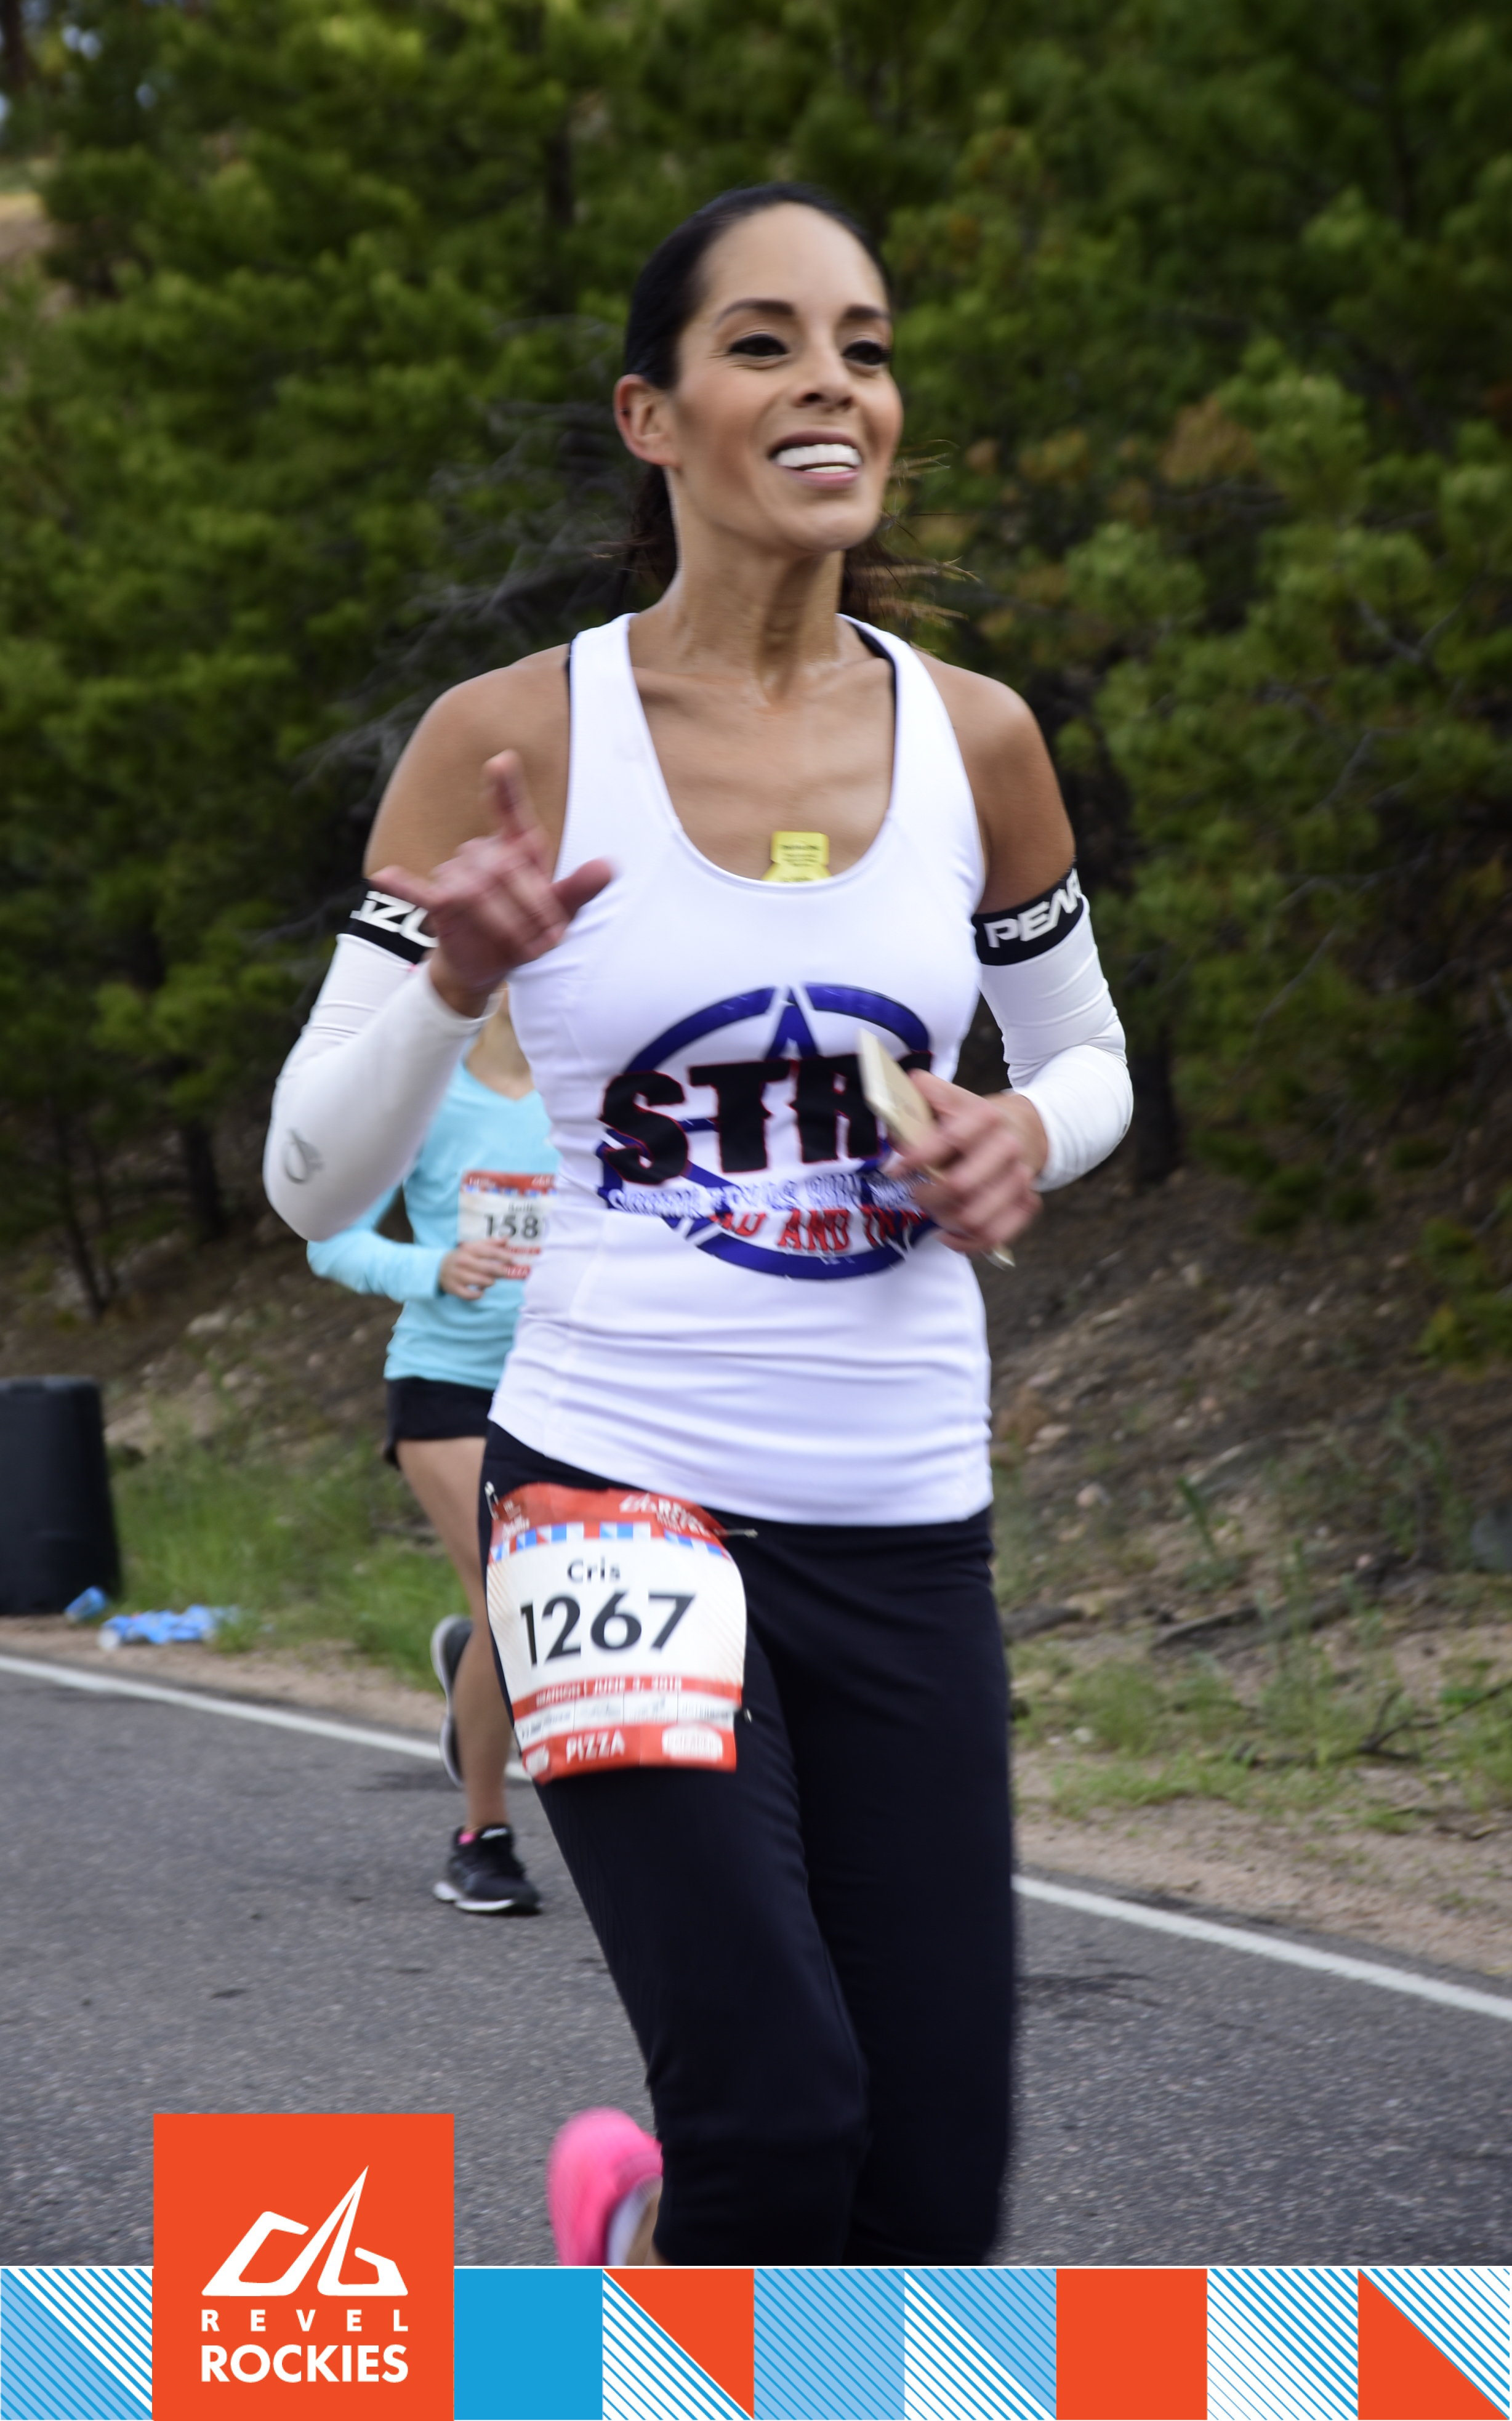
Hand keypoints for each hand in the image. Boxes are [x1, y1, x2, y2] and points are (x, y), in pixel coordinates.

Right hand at [373, 752, 611, 1015]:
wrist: (493, 962)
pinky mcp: (438, 901)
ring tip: (524, 949)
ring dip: (504, 923)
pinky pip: (419, 891)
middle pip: (503, 869)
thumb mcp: (561, 912)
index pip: (510, 810)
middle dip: (530, 907)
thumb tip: (607, 868)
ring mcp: (457, 874)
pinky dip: (405, 885)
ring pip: (476, 891)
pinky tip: (385, 876)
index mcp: (517, 847)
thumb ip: (579, 890)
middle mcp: (484, 852)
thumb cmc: (529, 927)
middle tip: (550, 941)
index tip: (502, 760)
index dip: (506, 787)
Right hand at [438, 1239, 520, 1299]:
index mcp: (469, 1250)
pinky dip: (478, 1295)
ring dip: (490, 1282)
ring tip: (491, 1281)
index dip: (503, 1256)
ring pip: (481, 1281)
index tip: (512, 1260)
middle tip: (505, 1273)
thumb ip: (490, 1243)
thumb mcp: (473, 1247)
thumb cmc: (462, 1256)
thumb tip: (506, 1239)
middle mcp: (463, 1262)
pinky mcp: (454, 1288)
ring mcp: (458, 1276)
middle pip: (487, 1268)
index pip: (489, 1252)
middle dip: (500, 1271)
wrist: (438, 1267)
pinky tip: (481, 1292)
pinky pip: (470, 1295)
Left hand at [889, 1073, 1045, 1255]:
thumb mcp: (952, 1098)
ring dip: (942, 1219)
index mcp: (986, 1116)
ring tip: (932, 1209)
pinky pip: (993, 1236)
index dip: (916, 1158)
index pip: (948, 1140)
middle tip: (914, 1191)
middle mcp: (1008, 1147)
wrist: (1025, 1128)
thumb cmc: (975, 1119)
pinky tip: (947, 1233)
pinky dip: (965, 1243)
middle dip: (926, 1195)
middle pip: (959, 1185)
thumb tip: (895, 1101)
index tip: (894, 1169)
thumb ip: (922, 1097)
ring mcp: (1020, 1178)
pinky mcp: (1026, 1204)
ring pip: (973, 1218)